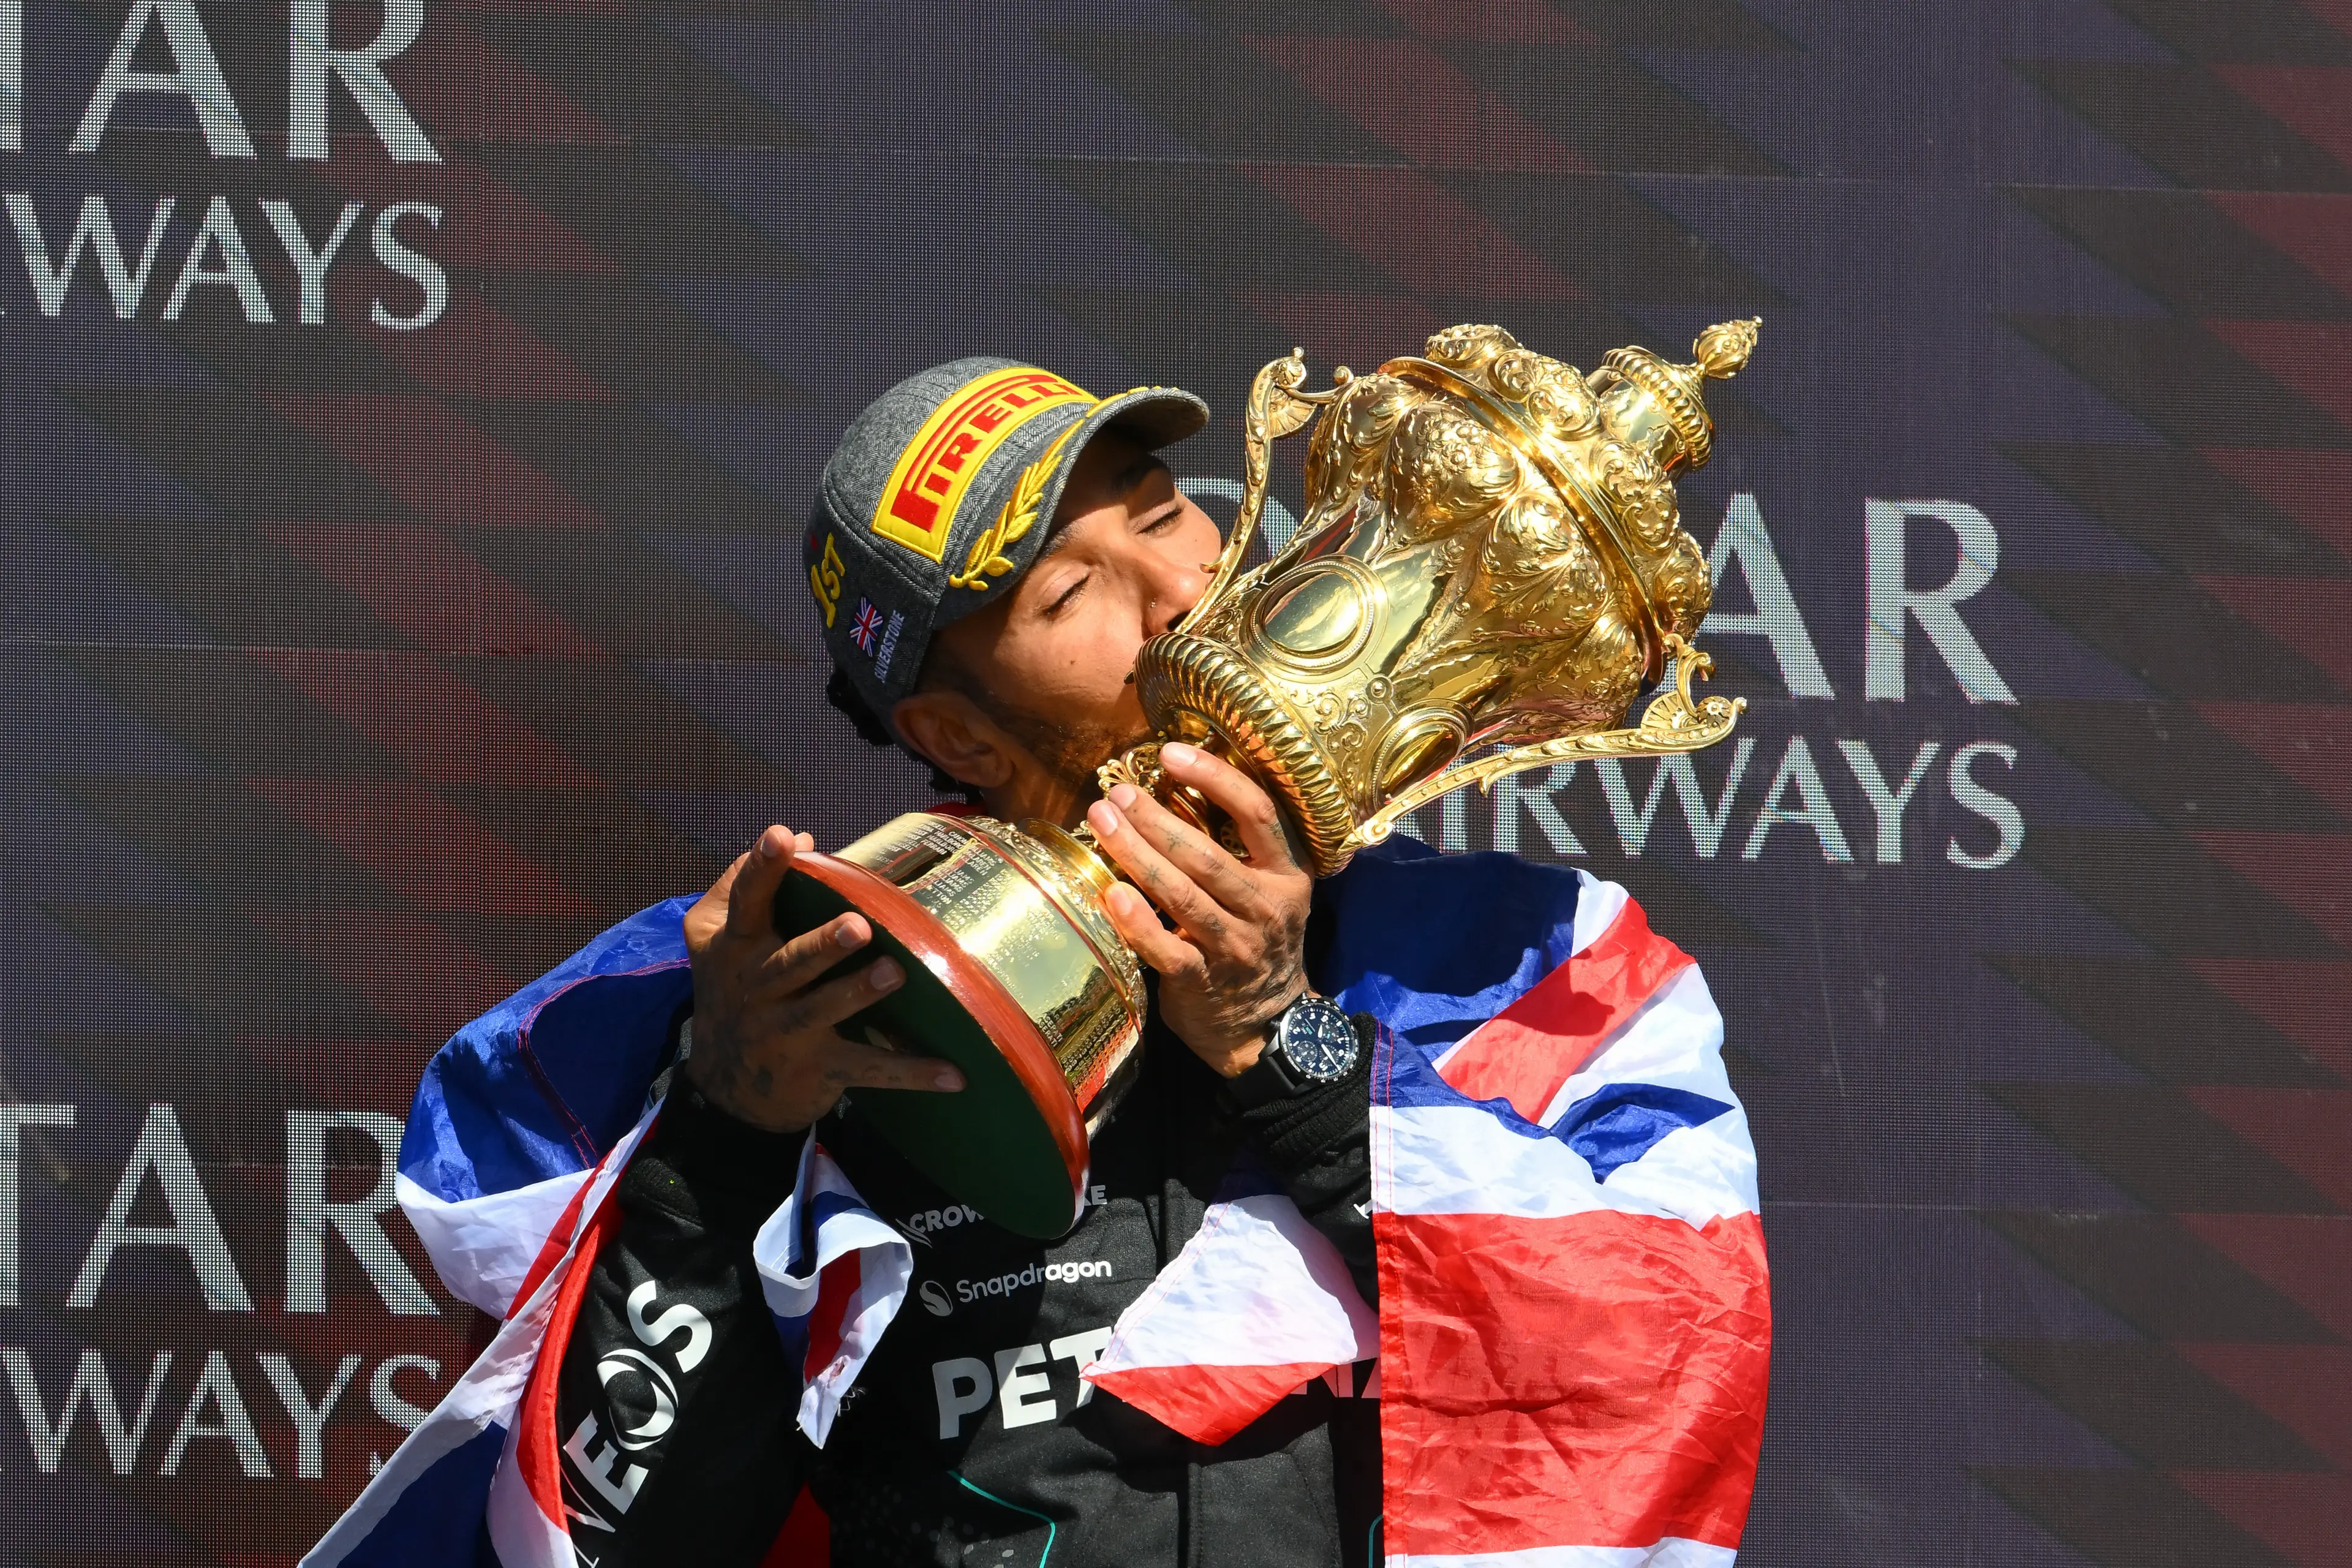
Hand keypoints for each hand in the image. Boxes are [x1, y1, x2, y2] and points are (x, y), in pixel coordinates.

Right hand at [680, 825, 965, 1133]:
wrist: (725, 1088)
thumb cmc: (734, 990)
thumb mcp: (717, 939)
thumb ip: (747, 884)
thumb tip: (805, 836)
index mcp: (738, 948)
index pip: (749, 902)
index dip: (762, 869)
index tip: (782, 837)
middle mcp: (758, 988)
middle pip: (791, 962)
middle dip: (823, 945)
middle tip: (858, 926)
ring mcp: (787, 1032)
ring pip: (825, 1010)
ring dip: (860, 993)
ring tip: (895, 972)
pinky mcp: (819, 1070)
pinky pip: (869, 1069)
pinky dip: (912, 1073)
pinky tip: (956, 1075)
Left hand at [1084, 743, 1313, 1076]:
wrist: (1268, 1024)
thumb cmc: (1256, 941)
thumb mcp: (1269, 891)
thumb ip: (1237, 848)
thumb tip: (1176, 786)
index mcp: (1286, 875)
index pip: (1258, 813)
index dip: (1216, 778)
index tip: (1172, 752)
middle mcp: (1265, 908)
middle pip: (1207, 855)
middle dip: (1156, 819)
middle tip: (1116, 793)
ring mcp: (1235, 948)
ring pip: (1183, 896)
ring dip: (1137, 856)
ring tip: (1102, 822)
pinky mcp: (1203, 983)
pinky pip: (1167, 949)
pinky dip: (1138, 922)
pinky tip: (1112, 894)